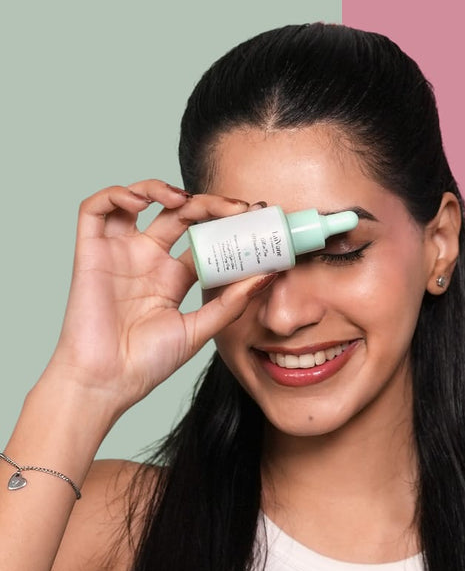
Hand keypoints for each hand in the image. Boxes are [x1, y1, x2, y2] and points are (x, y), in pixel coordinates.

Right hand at [46, 181, 274, 416]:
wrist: (107, 383)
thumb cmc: (146, 364)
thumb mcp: (199, 329)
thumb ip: (231, 302)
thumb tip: (268, 273)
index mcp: (173, 276)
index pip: (203, 235)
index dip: (226, 220)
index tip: (254, 214)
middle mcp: (147, 259)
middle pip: (178, 213)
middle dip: (207, 202)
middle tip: (235, 206)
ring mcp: (119, 253)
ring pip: (136, 200)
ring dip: (160, 187)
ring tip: (185, 200)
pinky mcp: (91, 252)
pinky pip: (95, 209)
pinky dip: (116, 194)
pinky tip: (142, 202)